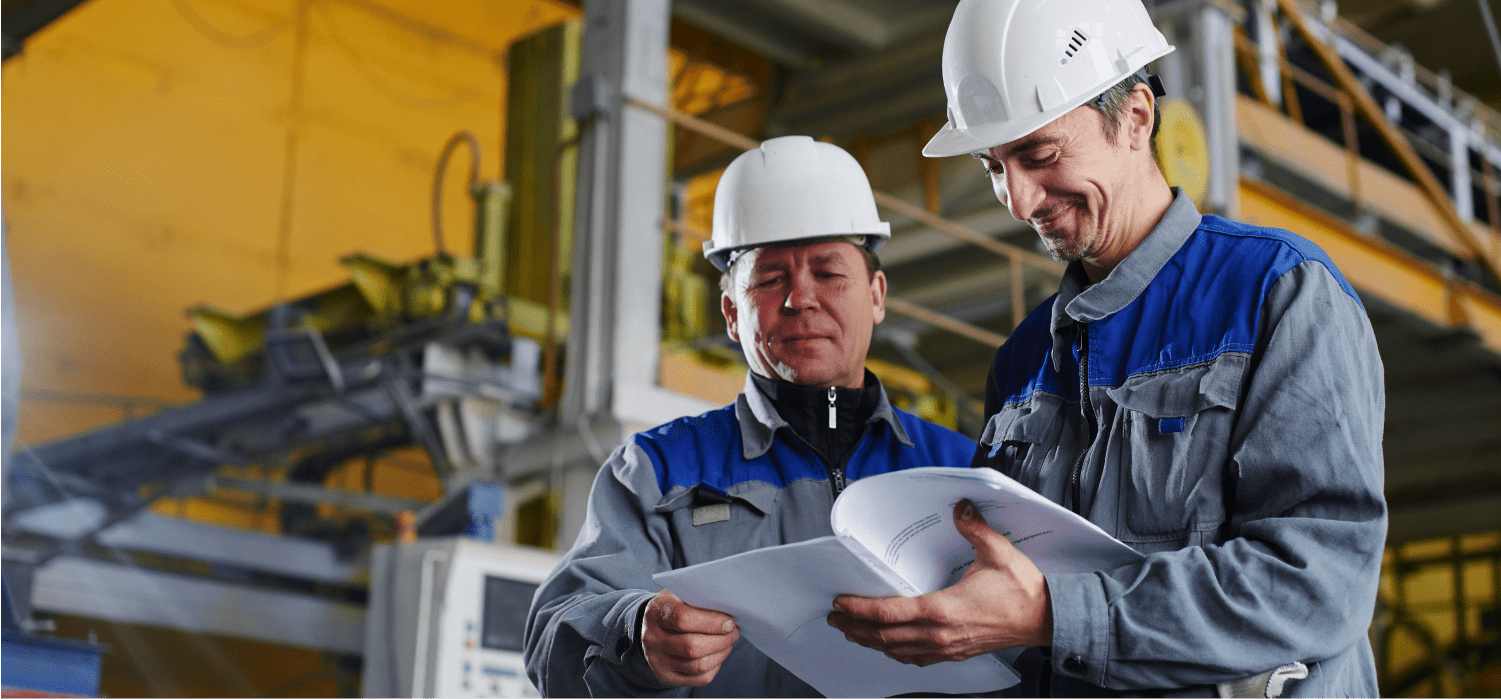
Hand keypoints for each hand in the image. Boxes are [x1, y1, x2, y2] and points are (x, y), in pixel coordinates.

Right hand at [642, 589, 739, 685]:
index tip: (729, 622)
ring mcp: (656, 660)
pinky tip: (717, 654)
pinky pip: (699, 678)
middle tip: (733, 633)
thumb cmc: (676, 607)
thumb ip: (702, 599)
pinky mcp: (665, 676)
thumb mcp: (682, 594)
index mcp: (656, 612)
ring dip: (721, 654)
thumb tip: (729, 613)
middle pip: (692, 646)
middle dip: (721, 641)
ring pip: (698, 665)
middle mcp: (652, 638)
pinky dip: (715, 667)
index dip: (711, 622)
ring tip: (728, 643)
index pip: (683, 619)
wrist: (652, 627)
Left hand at [826, 499, 1052, 665]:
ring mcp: (948, 647)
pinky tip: (890, 646)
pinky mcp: (956, 653)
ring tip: (853, 632)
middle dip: (856, 628)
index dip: (861, 609)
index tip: (840, 603)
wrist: (1047, 619)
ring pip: (898, 651)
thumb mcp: (998, 551)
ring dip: (872, 642)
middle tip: (835, 619)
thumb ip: (974, 528)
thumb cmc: (1023, 590)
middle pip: (885, 637)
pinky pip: (917, 658)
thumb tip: (959, 507)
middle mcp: (940, 634)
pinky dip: (896, 653)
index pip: (890, 613)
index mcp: (944, 609)